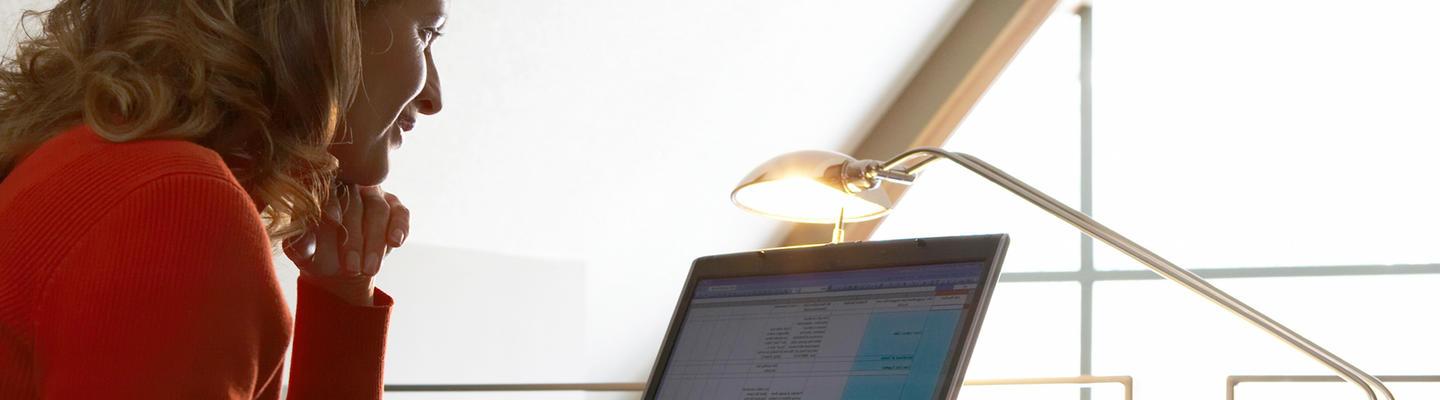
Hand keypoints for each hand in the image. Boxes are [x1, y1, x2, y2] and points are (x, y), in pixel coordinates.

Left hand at [284, 184, 409, 305]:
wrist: (340, 266)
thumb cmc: (316, 253)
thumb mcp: (303, 253)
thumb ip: (300, 243)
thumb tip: (302, 235)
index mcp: (323, 190)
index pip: (328, 191)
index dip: (332, 205)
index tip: (332, 223)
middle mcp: (351, 186)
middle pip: (356, 204)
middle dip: (355, 239)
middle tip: (352, 268)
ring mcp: (375, 196)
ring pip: (379, 210)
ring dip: (375, 242)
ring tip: (369, 269)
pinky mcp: (395, 208)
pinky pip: (401, 213)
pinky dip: (399, 227)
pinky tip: (395, 242)